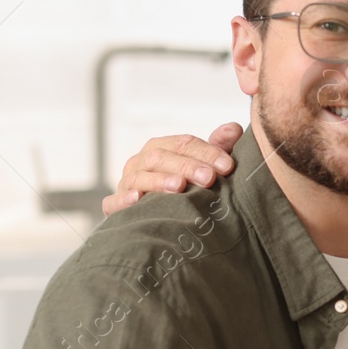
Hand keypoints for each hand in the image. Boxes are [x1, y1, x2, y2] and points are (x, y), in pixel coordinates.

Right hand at [100, 122, 244, 215]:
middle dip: (188, 167)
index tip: (228, 166)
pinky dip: (123, 199)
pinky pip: (114, 201)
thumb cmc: (182, 188)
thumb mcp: (202, 166)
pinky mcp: (114, 207)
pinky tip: (137, 199)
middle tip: (210, 178)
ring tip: (179, 186)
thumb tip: (234, 129)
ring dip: (160, 181)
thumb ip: (216, 148)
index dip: (207, 152)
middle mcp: (141, 162)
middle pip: (163, 157)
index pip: (184, 144)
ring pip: (141, 177)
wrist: (156, 219)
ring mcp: (127, 183)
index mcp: (162, 148)